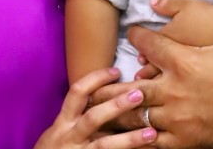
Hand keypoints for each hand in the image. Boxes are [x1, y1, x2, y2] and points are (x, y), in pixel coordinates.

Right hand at [34, 67, 156, 148]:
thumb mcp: (61, 131)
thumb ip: (79, 116)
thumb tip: (109, 96)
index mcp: (63, 123)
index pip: (77, 93)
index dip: (96, 79)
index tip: (116, 71)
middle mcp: (69, 137)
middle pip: (93, 118)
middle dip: (116, 105)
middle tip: (140, 94)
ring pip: (105, 146)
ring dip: (130, 139)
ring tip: (152, 132)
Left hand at [125, 0, 212, 148]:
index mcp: (185, 61)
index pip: (147, 44)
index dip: (137, 35)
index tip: (134, 33)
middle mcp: (174, 90)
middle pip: (132, 83)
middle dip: (117, 80)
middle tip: (108, 76)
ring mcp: (177, 118)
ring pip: (137, 114)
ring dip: (126, 108)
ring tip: (114, 104)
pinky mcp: (184, 141)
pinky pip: (151, 140)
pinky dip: (140, 134)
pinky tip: (136, 130)